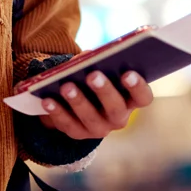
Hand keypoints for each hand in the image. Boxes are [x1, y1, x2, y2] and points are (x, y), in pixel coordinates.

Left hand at [34, 71, 154, 139]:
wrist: (78, 103)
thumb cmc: (95, 79)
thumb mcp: (100, 69)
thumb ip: (98, 62)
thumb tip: (88, 56)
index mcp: (130, 100)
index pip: (143, 97)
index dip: (138, 87)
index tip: (127, 73)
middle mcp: (118, 118)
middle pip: (115, 109)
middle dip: (104, 91)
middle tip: (93, 75)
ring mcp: (98, 129)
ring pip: (91, 119)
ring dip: (78, 102)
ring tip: (66, 86)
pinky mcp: (77, 133)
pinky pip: (67, 125)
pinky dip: (57, 111)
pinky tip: (47, 99)